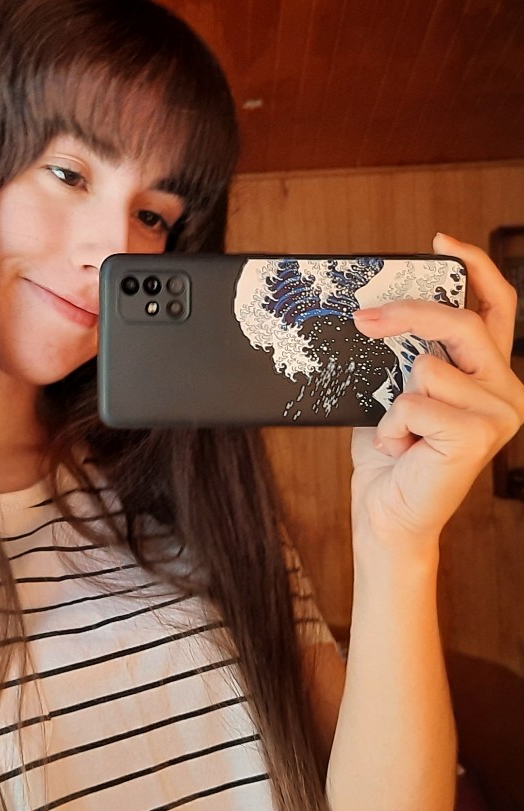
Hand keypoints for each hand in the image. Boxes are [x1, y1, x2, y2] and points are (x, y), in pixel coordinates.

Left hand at [349, 233, 523, 545]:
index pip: (496, 307)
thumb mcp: (394, 391)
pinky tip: (403, 447)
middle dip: (407, 314)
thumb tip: (373, 310)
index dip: (475, 268)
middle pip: (462, 323)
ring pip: (429, 367)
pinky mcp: (480, 436)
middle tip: (362, 318)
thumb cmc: (392, 453)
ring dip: (394, 399)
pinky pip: (415, 402)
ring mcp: (500, 412)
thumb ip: (402, 355)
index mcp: (487, 373)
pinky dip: (393, 424)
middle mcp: (505, 388)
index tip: (442, 241)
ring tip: (399, 430)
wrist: (387, 512)